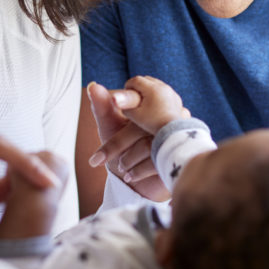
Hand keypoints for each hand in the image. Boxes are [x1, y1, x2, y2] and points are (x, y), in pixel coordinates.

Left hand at [85, 81, 169, 200]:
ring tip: (119, 167)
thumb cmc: (121, 151)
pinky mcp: (176, 158)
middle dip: (117, 143)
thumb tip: (92, 85)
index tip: (107, 118)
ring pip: (148, 144)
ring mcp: (173, 138)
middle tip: (97, 159)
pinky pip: (157, 161)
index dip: (122, 105)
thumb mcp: (109, 128)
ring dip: (128, 158)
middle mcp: (164, 120)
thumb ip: (103, 107)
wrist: (135, 183)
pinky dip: (139, 170)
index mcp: (149, 108)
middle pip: (140, 126)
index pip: (135, 100)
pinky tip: (129, 176)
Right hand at [120, 75, 189, 134]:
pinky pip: (164, 91)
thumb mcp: (134, 116)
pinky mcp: (176, 98)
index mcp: (152, 89)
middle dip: (138, 85)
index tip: (125, 92)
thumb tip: (116, 100)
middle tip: (132, 95)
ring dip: (148, 89)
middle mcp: (163, 87)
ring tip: (142, 99)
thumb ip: (125, 106)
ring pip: (156, 84)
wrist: (173, 133)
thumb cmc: (152, 124)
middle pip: (146, 79)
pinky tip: (154, 104)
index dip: (128, 85)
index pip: (136, 80)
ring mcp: (171, 92)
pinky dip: (157, 94)